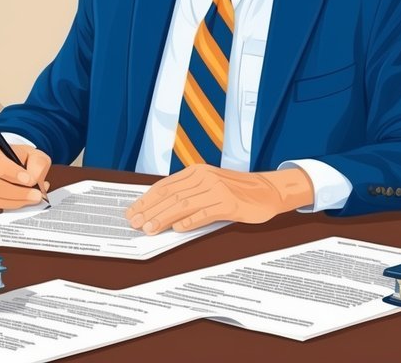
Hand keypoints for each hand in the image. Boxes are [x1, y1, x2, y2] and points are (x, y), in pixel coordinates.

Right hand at [0, 140, 51, 209]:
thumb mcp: (33, 153)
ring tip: (33, 198)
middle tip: (37, 195)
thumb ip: (37, 163)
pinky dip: (11, 205)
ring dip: (16, 201)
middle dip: (18, 192)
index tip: (30, 180)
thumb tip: (34, 180)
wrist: (13, 163)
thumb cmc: (20, 157)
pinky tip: (23, 200)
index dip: (12, 173)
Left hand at [124, 166, 314, 234]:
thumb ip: (188, 193)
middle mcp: (204, 177)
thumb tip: (160, 210)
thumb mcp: (209, 185)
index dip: (146, 200)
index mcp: (196, 171)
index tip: (133, 212)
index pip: (164, 186)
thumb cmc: (236, 191)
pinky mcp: (229, 203)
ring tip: (150, 229)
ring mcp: (217, 190)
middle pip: (171, 195)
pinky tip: (178, 229)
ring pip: (184, 204)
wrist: (267, 191)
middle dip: (150, 210)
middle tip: (135, 223)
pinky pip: (205, 213)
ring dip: (164, 218)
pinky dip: (190, 221)